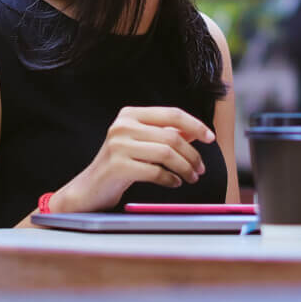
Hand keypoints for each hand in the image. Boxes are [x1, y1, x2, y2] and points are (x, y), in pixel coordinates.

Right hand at [50, 106, 214, 213]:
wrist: (90, 188)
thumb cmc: (120, 164)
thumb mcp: (141, 143)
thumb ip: (165, 134)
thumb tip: (196, 131)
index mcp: (130, 114)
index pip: (171, 113)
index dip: (195, 125)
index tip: (210, 137)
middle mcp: (122, 126)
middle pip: (171, 137)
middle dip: (192, 154)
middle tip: (200, 168)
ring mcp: (118, 145)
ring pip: (166, 154)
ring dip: (185, 168)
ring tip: (191, 177)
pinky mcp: (118, 166)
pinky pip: (155, 172)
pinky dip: (170, 179)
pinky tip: (174, 183)